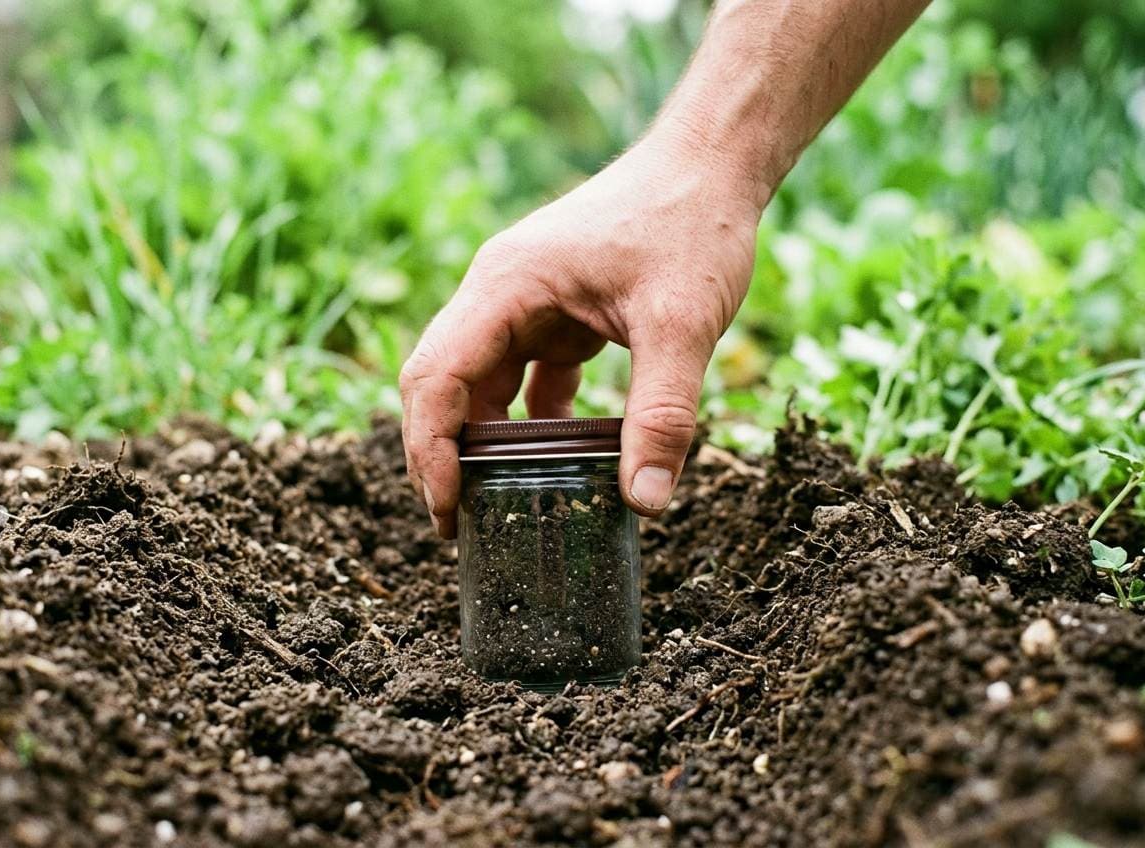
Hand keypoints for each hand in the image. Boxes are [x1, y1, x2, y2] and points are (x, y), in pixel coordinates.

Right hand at [399, 132, 760, 536]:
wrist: (714, 164)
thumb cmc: (692, 224)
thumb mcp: (682, 323)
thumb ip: (663, 413)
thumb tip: (646, 503)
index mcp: (507, 285)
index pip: (436, 375)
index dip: (430, 448)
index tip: (445, 509)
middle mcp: (500, 291)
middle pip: (442, 382)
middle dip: (442, 453)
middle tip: (457, 524)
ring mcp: (525, 301)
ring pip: (480, 382)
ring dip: (484, 441)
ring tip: (496, 505)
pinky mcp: (556, 311)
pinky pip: (524, 375)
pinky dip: (530, 420)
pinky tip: (556, 459)